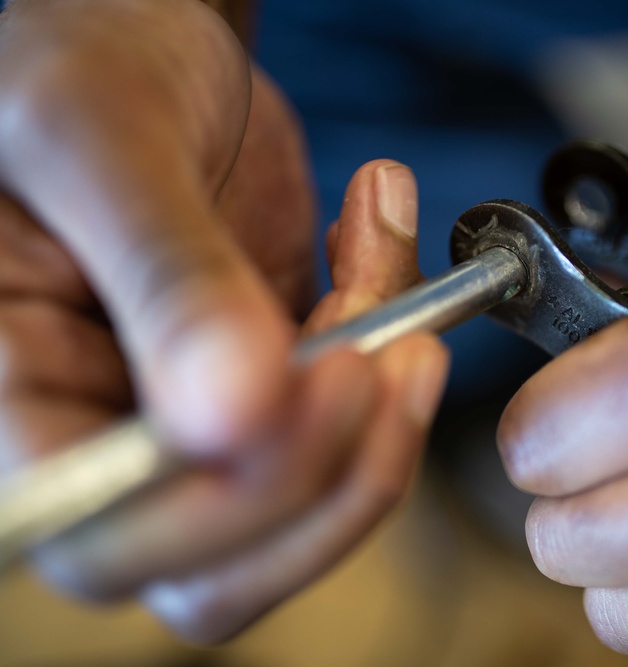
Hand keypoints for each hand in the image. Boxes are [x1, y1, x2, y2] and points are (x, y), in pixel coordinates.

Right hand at [0, 0, 447, 642]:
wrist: (133, 32)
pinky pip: (359, 416)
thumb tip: (232, 414)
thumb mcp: (95, 137)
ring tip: (384, 258)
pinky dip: (395, 326)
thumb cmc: (71, 58)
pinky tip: (373, 227)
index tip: (327, 378)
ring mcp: (195, 422)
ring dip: (383, 409)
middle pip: (220, 567)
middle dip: (335, 471)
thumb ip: (163, 278)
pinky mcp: (274, 382)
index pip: (101, 535)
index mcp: (9, 399)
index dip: (227, 498)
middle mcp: (97, 437)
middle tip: (398, 352)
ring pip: (307, 507)